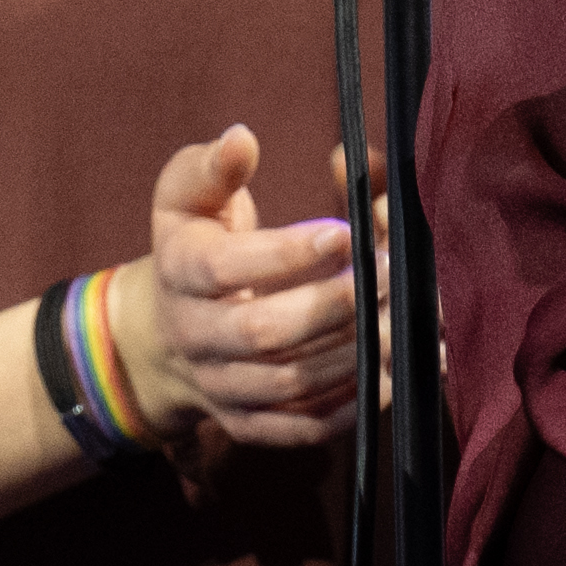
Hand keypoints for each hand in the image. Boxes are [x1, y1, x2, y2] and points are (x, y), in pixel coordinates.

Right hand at [130, 120, 364, 454]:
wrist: (162, 337)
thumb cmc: (193, 247)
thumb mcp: (187, 198)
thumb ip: (213, 167)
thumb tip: (242, 138)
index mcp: (178, 272)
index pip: (223, 268)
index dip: (284, 254)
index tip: (345, 233)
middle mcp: (193, 336)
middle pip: (260, 332)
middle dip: (333, 306)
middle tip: (391, 276)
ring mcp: (220, 387)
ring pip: (289, 383)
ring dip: (354, 354)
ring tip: (404, 320)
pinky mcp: (248, 425)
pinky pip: (301, 427)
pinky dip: (354, 405)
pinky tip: (397, 371)